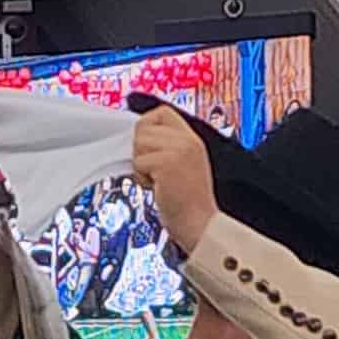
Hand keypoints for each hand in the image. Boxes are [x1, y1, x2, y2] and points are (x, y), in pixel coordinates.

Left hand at [129, 105, 217, 252]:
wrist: (200, 225)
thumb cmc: (189, 203)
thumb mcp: (185, 165)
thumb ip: (168, 147)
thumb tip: (139, 137)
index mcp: (193, 139)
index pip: (161, 112)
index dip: (147, 126)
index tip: (147, 147)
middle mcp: (187, 140)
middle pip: (143, 126)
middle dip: (140, 149)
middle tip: (154, 170)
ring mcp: (177, 150)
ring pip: (138, 144)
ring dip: (140, 165)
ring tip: (157, 180)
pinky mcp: (165, 164)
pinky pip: (138, 162)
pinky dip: (142, 178)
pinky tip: (157, 188)